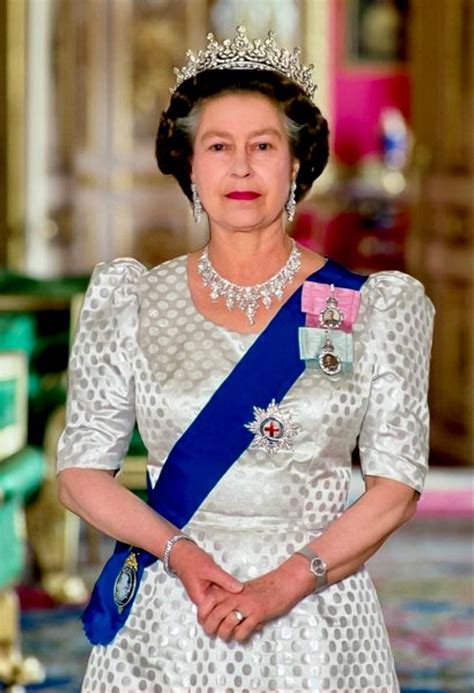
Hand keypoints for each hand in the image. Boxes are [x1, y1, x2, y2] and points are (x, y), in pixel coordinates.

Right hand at [169, 539, 242, 610]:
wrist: (181, 552)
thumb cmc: (190, 560)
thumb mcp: (210, 569)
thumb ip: (225, 579)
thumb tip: (239, 589)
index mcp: (201, 598)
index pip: (217, 611)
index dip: (230, 606)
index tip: (241, 602)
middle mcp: (203, 598)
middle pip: (220, 606)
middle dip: (231, 601)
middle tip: (244, 596)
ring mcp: (206, 593)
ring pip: (221, 598)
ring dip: (229, 594)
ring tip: (241, 591)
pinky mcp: (208, 586)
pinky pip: (219, 590)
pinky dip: (226, 587)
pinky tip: (234, 584)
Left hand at [199, 555, 314, 641]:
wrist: (285, 582)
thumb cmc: (266, 587)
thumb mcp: (244, 589)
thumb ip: (232, 597)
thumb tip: (221, 613)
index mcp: (232, 589)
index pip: (209, 599)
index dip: (203, 612)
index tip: (202, 621)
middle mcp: (237, 596)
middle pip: (215, 614)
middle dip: (210, 627)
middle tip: (212, 633)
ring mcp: (247, 605)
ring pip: (226, 624)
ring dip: (224, 634)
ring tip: (227, 636)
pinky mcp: (258, 613)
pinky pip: (243, 630)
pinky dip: (240, 637)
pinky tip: (242, 636)